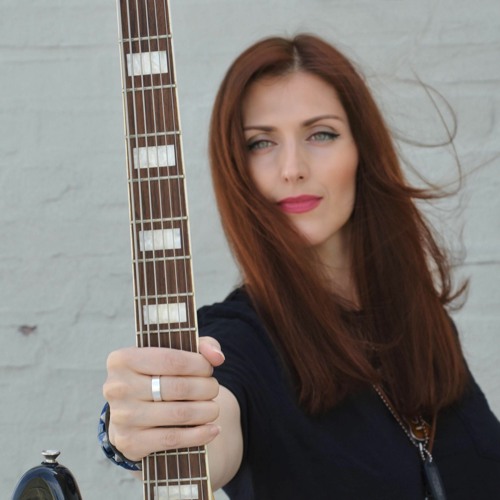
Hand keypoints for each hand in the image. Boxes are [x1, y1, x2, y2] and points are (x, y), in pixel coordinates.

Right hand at [103, 337, 224, 461]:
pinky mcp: (130, 442)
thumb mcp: (173, 353)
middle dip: (206, 388)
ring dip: (206, 411)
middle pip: (178, 387)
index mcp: (123, 359)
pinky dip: (199, 435)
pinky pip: (172, 439)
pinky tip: (212, 430)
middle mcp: (117, 387)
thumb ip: (200, 346)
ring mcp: (122, 417)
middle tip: (213, 389)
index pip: (172, 360)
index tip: (209, 369)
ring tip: (213, 408)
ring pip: (178, 414)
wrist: (132, 414)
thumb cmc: (157, 376)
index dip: (199, 365)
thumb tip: (217, 356)